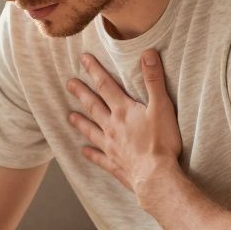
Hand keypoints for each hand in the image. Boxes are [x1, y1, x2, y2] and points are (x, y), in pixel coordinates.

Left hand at [66, 50, 182, 200]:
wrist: (156, 176)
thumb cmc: (161, 142)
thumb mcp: (161, 107)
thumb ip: (153, 80)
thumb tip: (147, 53)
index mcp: (123, 111)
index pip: (105, 85)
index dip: (94, 71)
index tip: (83, 59)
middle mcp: (112, 126)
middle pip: (93, 106)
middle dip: (81, 93)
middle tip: (69, 83)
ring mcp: (111, 146)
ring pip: (91, 130)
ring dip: (81, 122)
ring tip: (70, 116)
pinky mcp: (114, 163)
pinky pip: (99, 158)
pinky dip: (91, 154)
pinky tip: (83, 151)